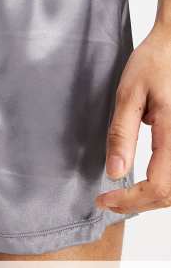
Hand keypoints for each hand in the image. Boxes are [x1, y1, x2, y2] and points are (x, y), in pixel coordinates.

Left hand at [96, 22, 170, 212]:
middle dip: (138, 204)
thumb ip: (122, 134)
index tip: (103, 199)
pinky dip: (163, 186)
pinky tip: (144, 183)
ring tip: (123, 196)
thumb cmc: (154, 63)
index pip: (158, 186)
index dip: (130, 200)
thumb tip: (115, 172)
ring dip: (152, 198)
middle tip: (109, 201)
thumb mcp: (128, 94)